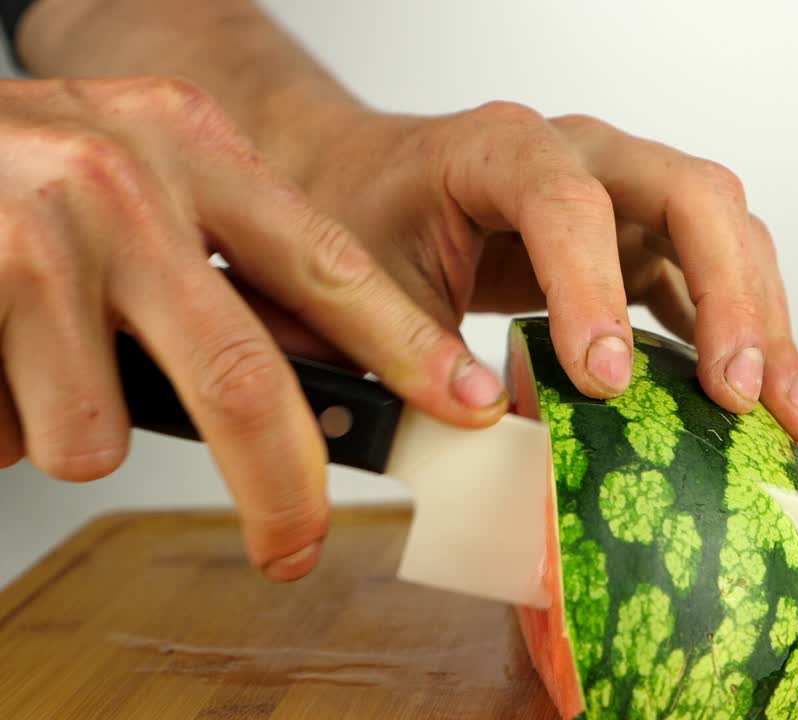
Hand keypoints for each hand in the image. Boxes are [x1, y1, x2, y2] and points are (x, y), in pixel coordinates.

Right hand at [0, 77, 501, 579]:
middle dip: (282, 487)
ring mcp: (38, 237)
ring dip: (81, 434)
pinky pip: (18, 434)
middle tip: (295, 543)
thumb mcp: (147, 181)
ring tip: (44, 366)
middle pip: (242, 379)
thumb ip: (229, 267)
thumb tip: (325, 386)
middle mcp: (125, 182)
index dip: (407, 348)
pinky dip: (9, 425)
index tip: (466, 405)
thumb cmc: (27, 176)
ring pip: (102, 435)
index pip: (329, 266)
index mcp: (195, 146)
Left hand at [288, 102, 797, 442]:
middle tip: (735, 393)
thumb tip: (493, 433)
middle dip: (727, 295)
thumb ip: (415, 355)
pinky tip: (765, 397)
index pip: (565, 202)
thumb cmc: (363, 217)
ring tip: (782, 411)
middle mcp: (581, 154)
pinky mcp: (641, 236)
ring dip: (760, 319)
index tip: (605, 381)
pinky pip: (714, 271)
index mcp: (499, 149)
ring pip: (724, 229)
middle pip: (689, 195)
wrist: (365, 179)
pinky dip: (745, 330)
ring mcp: (623, 190)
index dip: (592, 289)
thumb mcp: (362, 288)